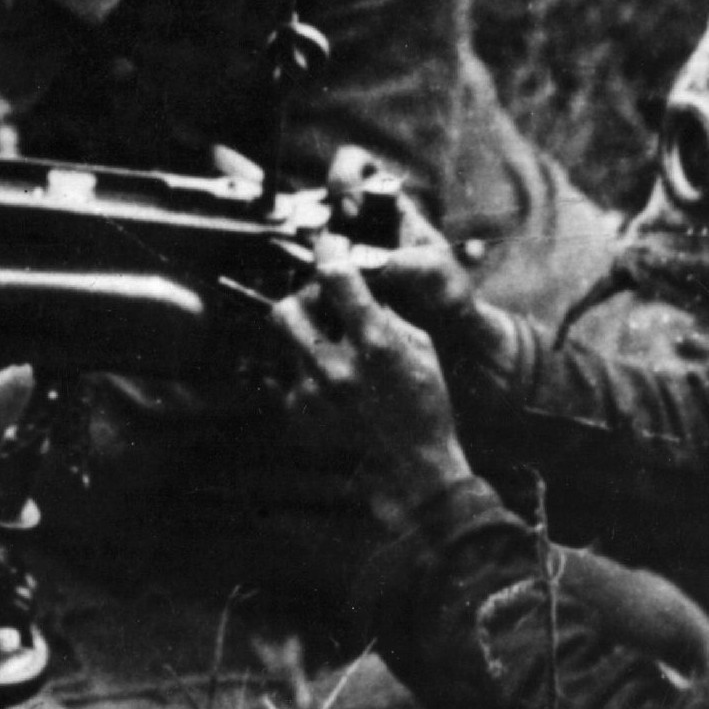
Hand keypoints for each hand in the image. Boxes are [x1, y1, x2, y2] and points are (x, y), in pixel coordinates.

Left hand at [273, 235, 474, 522]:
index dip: (329, 251)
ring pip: (284, 337)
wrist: (412, 463)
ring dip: (302, 330)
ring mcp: (313, 392)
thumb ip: (384, 309)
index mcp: (375, 343)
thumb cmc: (425, 400)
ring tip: (325, 339)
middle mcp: (337, 366)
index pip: (335, 276)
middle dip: (304, 297)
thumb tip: (357, 277)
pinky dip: (301, 366)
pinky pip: (283, 372)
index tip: (329, 244)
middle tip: (323, 301)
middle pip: (290, 306)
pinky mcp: (299, 412)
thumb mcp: (419, 344)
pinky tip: (325, 375)